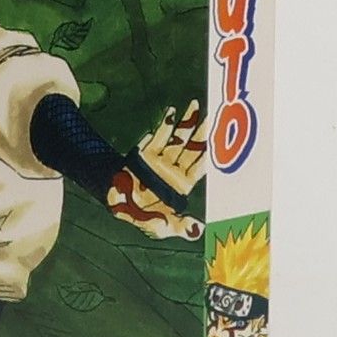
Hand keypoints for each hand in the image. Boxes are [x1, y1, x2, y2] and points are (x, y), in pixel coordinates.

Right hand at [106, 100, 205, 240]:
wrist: (116, 205)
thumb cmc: (142, 217)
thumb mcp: (162, 227)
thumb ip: (179, 226)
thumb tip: (198, 231)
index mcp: (182, 186)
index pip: (200, 167)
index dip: (209, 155)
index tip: (220, 141)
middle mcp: (174, 170)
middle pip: (192, 148)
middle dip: (202, 132)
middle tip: (214, 115)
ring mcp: (161, 159)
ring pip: (178, 139)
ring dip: (186, 123)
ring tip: (196, 105)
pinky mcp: (146, 153)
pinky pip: (158, 137)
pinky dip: (165, 125)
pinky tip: (172, 111)